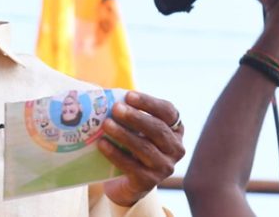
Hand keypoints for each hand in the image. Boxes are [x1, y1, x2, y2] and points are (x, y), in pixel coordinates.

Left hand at [98, 91, 184, 205]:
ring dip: (124, 134)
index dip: (149, 103)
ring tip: (106, 124)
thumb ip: (128, 112)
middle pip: (158, 130)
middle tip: (116, 108)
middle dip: (136, 117)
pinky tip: (102, 144)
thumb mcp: (134, 127)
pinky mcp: (149, 182)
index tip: (128, 96)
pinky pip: (132, 166)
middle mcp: (175, 149)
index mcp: (175, 130)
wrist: (125, 181)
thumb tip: (106, 96)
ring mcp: (164, 167)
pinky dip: (115, 154)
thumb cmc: (130, 145)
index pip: (168, 112)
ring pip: (145, 148)